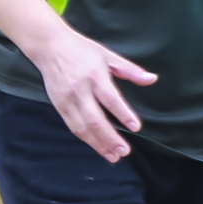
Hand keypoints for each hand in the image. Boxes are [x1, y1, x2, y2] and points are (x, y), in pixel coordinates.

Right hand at [31, 22, 157, 161]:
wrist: (50, 47)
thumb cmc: (82, 50)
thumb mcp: (108, 56)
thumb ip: (131, 70)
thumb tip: (152, 79)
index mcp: (94, 76)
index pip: (111, 99)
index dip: (123, 114)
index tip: (136, 127)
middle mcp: (80, 90)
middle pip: (95, 119)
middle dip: (110, 138)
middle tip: (124, 151)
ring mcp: (67, 100)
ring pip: (83, 127)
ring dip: (98, 144)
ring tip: (112, 156)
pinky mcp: (59, 106)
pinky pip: (73, 126)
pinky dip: (86, 138)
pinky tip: (97, 146)